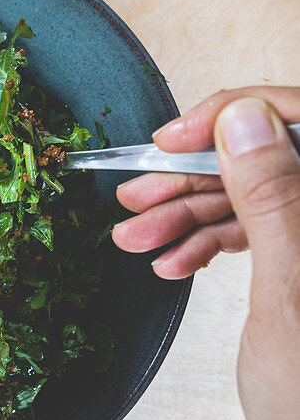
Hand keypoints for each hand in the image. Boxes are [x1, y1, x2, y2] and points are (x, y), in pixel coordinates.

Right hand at [112, 87, 299, 419]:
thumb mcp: (290, 300)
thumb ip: (275, 202)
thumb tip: (245, 121)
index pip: (299, 119)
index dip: (231, 118)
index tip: (172, 140)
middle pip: (269, 158)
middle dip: (195, 175)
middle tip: (136, 195)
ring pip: (255, 197)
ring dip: (190, 213)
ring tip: (137, 236)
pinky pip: (256, 234)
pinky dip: (208, 242)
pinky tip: (173, 260)